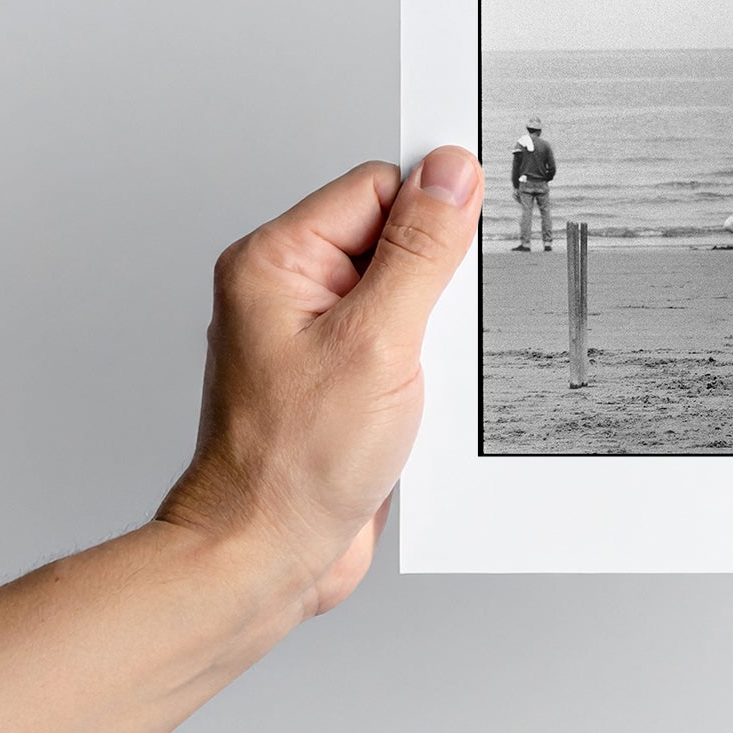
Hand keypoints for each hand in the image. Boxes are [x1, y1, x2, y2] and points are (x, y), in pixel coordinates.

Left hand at [155, 148, 481, 616]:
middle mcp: (290, 292)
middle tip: (432, 332)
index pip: (377, 188)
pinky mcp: (340, 380)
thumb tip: (451, 174)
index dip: (430, 212)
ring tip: (413, 381)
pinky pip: (403, 345)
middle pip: (396, 239)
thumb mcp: (378, 341)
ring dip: (432, 334)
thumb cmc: (293, 463)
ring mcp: (314, 338)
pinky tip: (417, 405)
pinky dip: (425, 369)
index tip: (466, 246)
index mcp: (278, 261)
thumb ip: (421, 251)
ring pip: (407, 297)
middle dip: (435, 283)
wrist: (267, 557)